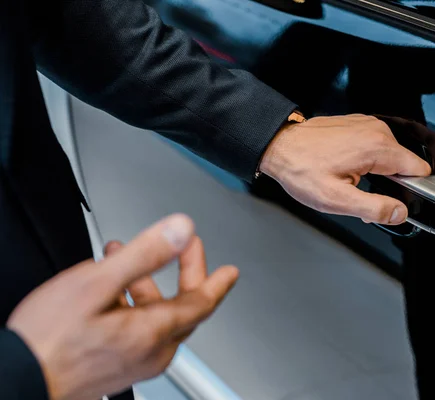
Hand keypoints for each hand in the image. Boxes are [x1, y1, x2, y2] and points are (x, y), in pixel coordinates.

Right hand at [7, 214, 237, 399]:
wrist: (18, 380)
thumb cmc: (48, 340)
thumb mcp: (96, 284)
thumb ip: (145, 254)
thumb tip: (179, 231)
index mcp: (153, 331)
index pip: (202, 303)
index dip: (217, 282)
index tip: (230, 272)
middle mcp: (151, 351)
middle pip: (184, 307)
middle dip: (182, 271)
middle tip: (180, 246)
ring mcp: (136, 363)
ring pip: (159, 316)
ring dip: (148, 282)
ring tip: (125, 257)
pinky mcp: (119, 367)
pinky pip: (141, 329)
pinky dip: (134, 303)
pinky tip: (112, 288)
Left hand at [260, 114, 431, 223]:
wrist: (280, 147)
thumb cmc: (302, 170)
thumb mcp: (337, 200)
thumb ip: (374, 208)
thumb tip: (400, 213)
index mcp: (377, 147)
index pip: (419, 169)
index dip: (410, 190)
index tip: (394, 200)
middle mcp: (376, 131)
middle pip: (405, 164)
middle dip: (391, 185)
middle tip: (360, 195)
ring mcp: (368, 125)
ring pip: (391, 156)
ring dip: (378, 174)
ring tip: (350, 182)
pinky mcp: (359, 125)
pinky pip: (377, 147)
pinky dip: (368, 161)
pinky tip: (347, 169)